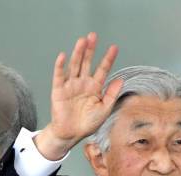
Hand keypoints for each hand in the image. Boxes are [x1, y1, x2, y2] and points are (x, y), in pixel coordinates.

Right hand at [35, 32, 122, 159]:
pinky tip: (63, 56)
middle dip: (90, 50)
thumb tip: (121, 79)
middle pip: (87, 63)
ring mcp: (70, 86)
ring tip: (82, 41)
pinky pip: (59, 76)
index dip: (108, 59)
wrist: (71, 134)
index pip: (102, 69)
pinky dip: (60, 66)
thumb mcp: (104, 109)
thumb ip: (111, 94)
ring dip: (78, 53)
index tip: (114, 48)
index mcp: (95, 87)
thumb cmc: (88, 123)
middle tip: (93, 36)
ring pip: (74, 66)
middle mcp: (83, 83)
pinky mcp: (59, 91)